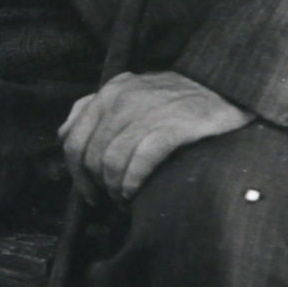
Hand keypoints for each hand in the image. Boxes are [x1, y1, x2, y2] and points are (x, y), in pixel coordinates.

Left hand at [59, 71, 251, 203]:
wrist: (224, 87)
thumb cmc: (174, 97)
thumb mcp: (129, 91)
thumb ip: (93, 108)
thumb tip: (63, 133)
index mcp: (109, 92)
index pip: (73, 139)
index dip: (75, 173)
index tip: (88, 192)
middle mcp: (122, 100)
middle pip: (90, 156)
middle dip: (96, 185)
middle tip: (109, 199)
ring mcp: (146, 114)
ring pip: (110, 163)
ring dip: (115, 189)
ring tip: (125, 198)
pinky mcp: (171, 129)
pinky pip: (138, 163)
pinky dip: (133, 183)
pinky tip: (136, 191)